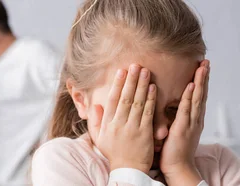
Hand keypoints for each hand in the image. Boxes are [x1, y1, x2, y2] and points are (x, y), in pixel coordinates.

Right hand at [89, 64, 155, 173]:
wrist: (128, 169)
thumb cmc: (114, 153)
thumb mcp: (99, 138)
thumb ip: (96, 121)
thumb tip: (95, 105)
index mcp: (108, 124)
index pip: (112, 100)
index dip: (117, 85)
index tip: (121, 71)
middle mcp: (119, 123)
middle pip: (126, 98)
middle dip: (131, 80)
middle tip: (135, 65)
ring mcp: (133, 128)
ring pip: (138, 103)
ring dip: (142, 86)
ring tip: (145, 71)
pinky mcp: (145, 133)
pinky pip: (148, 113)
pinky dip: (151, 100)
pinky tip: (153, 88)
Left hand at [161, 60, 209, 184]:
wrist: (177, 167)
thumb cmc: (171, 150)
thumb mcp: (172, 128)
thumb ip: (170, 117)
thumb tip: (163, 106)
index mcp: (190, 118)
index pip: (195, 96)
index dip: (198, 81)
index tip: (199, 67)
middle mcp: (193, 118)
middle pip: (199, 94)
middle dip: (202, 77)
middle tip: (205, 61)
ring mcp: (190, 122)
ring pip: (196, 98)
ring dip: (199, 82)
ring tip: (202, 67)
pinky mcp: (183, 128)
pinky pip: (186, 110)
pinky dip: (190, 97)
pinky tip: (191, 86)